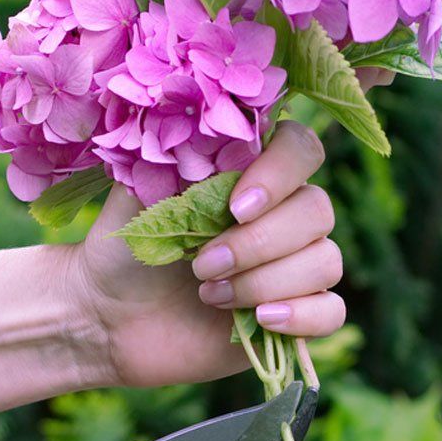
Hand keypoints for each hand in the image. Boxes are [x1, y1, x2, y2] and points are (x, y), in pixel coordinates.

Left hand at [65, 69, 391, 388]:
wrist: (109, 321)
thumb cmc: (124, 252)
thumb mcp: (139, 196)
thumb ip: (175, 154)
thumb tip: (200, 119)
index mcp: (252, 175)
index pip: (301, 150)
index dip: (280, 174)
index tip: (234, 207)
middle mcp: (282, 216)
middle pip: (318, 210)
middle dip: (259, 242)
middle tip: (201, 264)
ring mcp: (295, 267)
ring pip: (325, 261)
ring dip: (266, 281)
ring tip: (209, 295)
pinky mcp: (297, 315)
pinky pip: (333, 310)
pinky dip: (301, 315)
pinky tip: (260, 319)